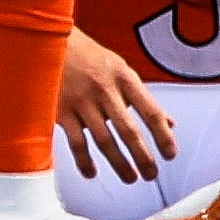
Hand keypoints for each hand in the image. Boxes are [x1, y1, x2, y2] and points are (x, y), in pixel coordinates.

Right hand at [56, 30, 176, 183]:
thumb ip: (142, 97)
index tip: (170, 154)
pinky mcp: (61, 111)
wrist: (48, 40)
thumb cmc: (88, 56)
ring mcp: (82, 102)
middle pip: (128, 130)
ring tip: (131, 178)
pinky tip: (92, 173)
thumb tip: (169, 123)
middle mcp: (105, 90)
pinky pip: (76, 142)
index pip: (150, 111)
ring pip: (104, 140)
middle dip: (143, 156)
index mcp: (124, 77)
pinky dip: (85, 161)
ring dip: (119, 163)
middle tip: (151, 174)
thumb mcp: (119, 69)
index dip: (163, 135)